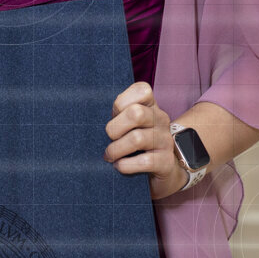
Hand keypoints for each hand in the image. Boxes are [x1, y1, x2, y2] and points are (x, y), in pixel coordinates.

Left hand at [103, 81, 187, 200]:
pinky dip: (125, 165)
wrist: (161, 167)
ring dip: (116, 150)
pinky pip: (144, 161)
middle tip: (110, 138)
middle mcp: (161, 119)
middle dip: (115, 128)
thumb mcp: (128, 121)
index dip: (120, 104)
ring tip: (110, 155)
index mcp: (151, 105)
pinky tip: (119, 166)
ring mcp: (165, 140)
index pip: (141, 90)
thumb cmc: (136, 139)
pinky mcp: (165, 161)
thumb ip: (117, 113)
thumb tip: (93, 118)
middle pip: (136, 113)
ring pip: (137, 139)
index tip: (114, 116)